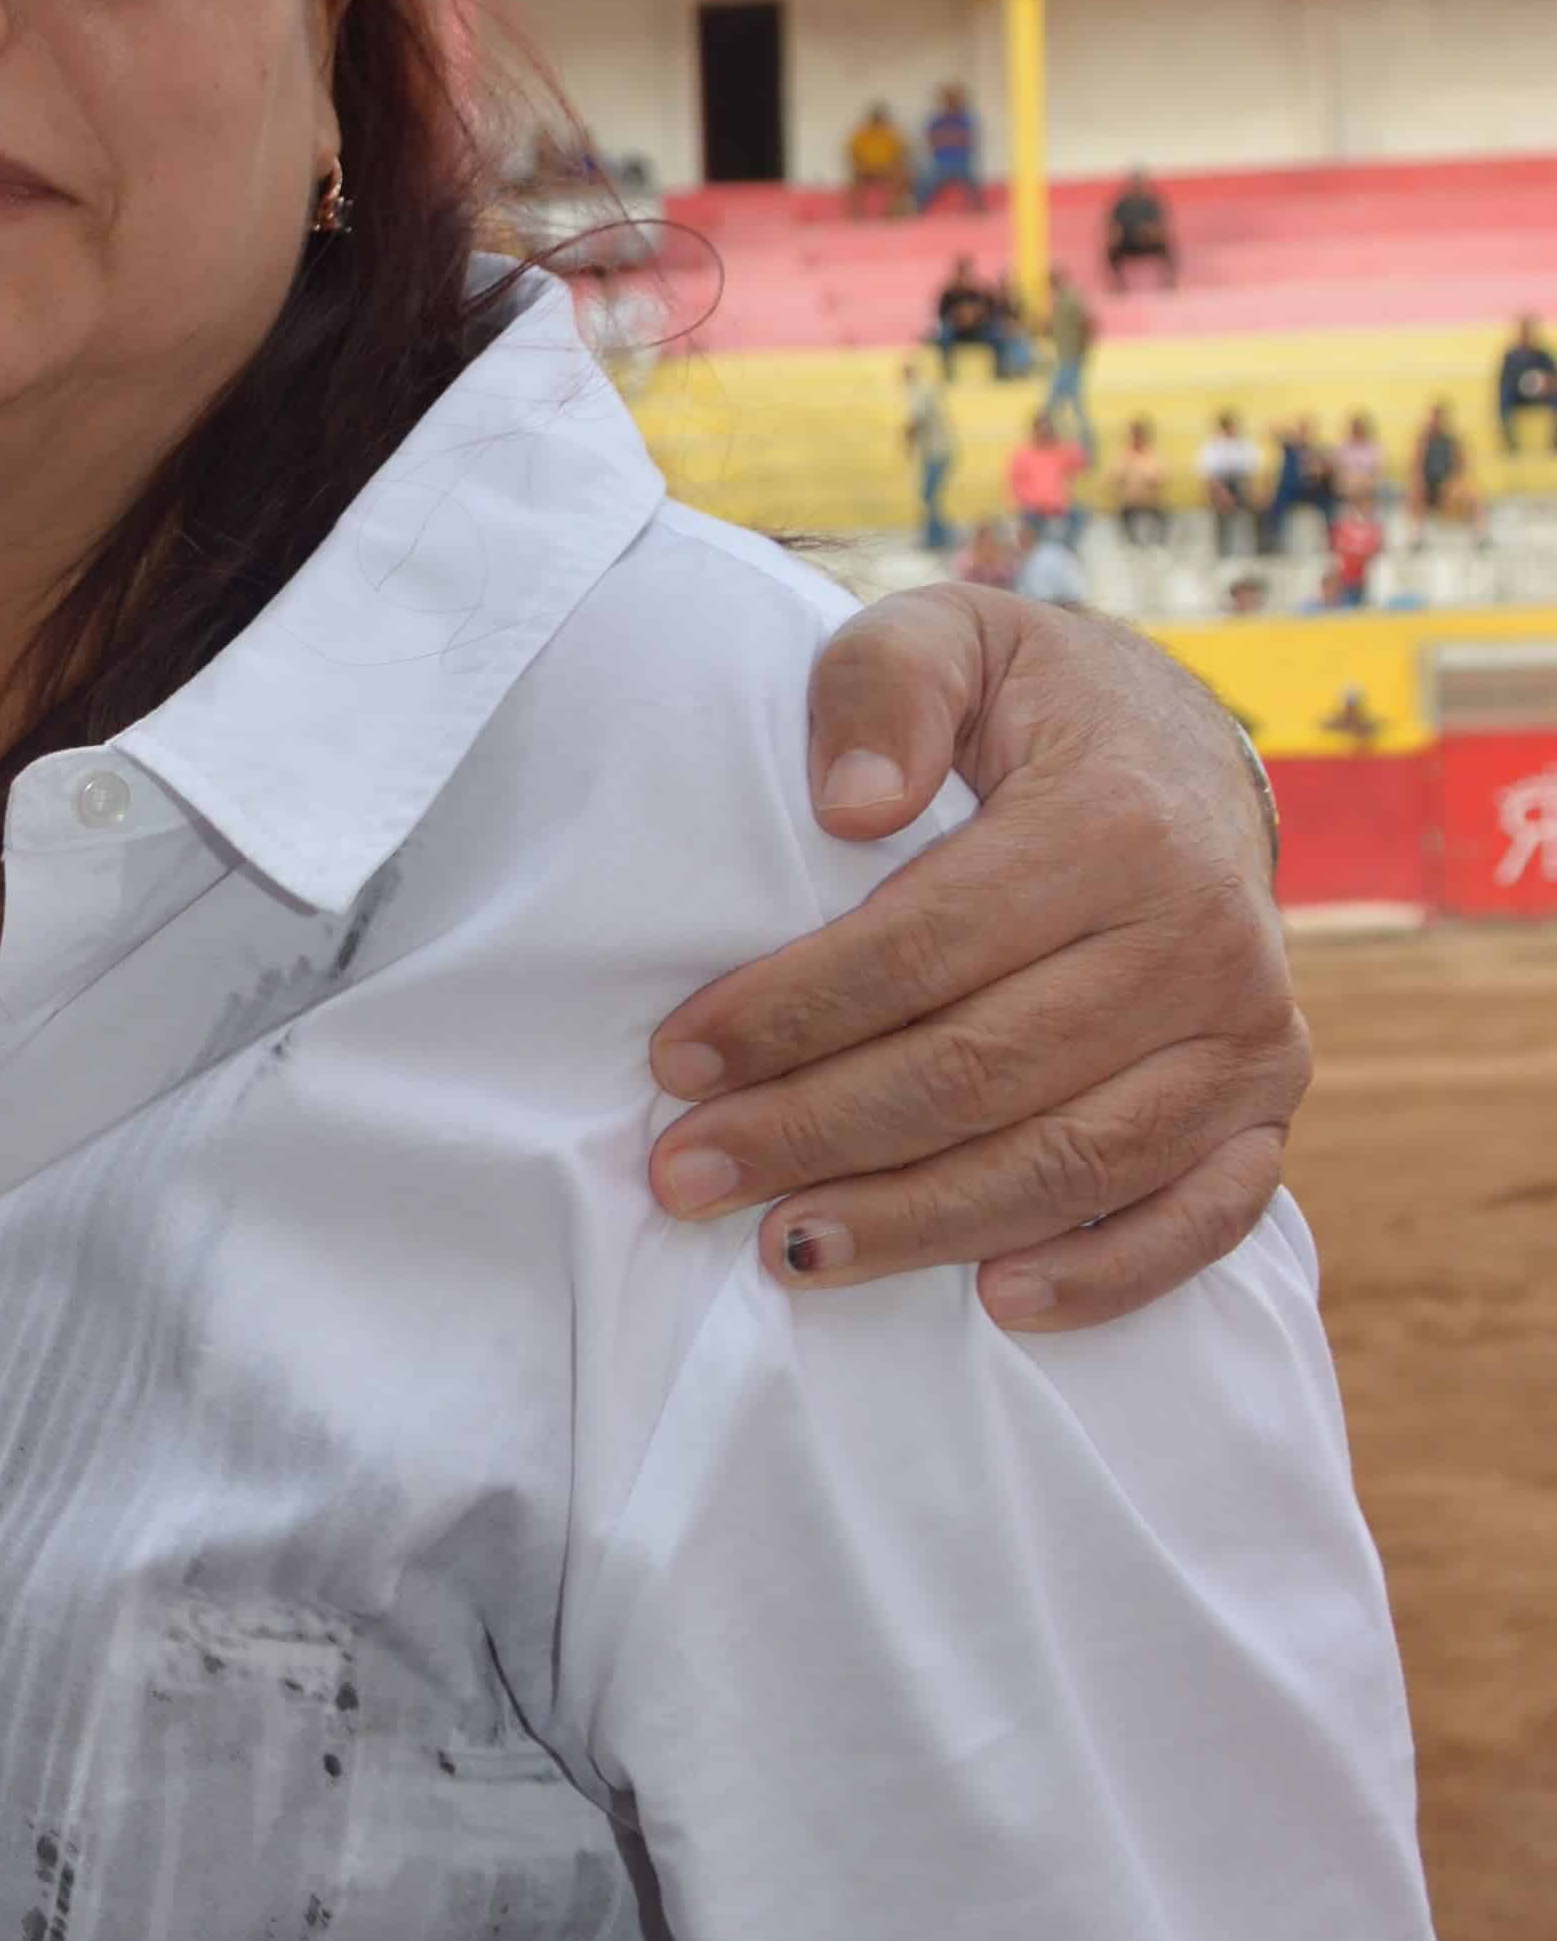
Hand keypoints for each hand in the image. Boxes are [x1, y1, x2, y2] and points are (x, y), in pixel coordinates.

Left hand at [648, 587, 1303, 1327]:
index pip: (923, 949)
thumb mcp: (950, 638)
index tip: (674, 1063)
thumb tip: (848, 808)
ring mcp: (1252, 1037)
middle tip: (685, 1177)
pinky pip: (1203, 1219)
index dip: (789, 1015)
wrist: (1185, 755)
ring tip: (785, 1248)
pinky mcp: (1266, 1107)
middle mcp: (1204, 941)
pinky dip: (1108, 1274)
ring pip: (1069, 1162)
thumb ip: (883, 688)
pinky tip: (997, 1301)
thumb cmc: (1030, 709)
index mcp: (1117, 827)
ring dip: (920, 1224)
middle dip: (814, 1135)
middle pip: (979, 1072)